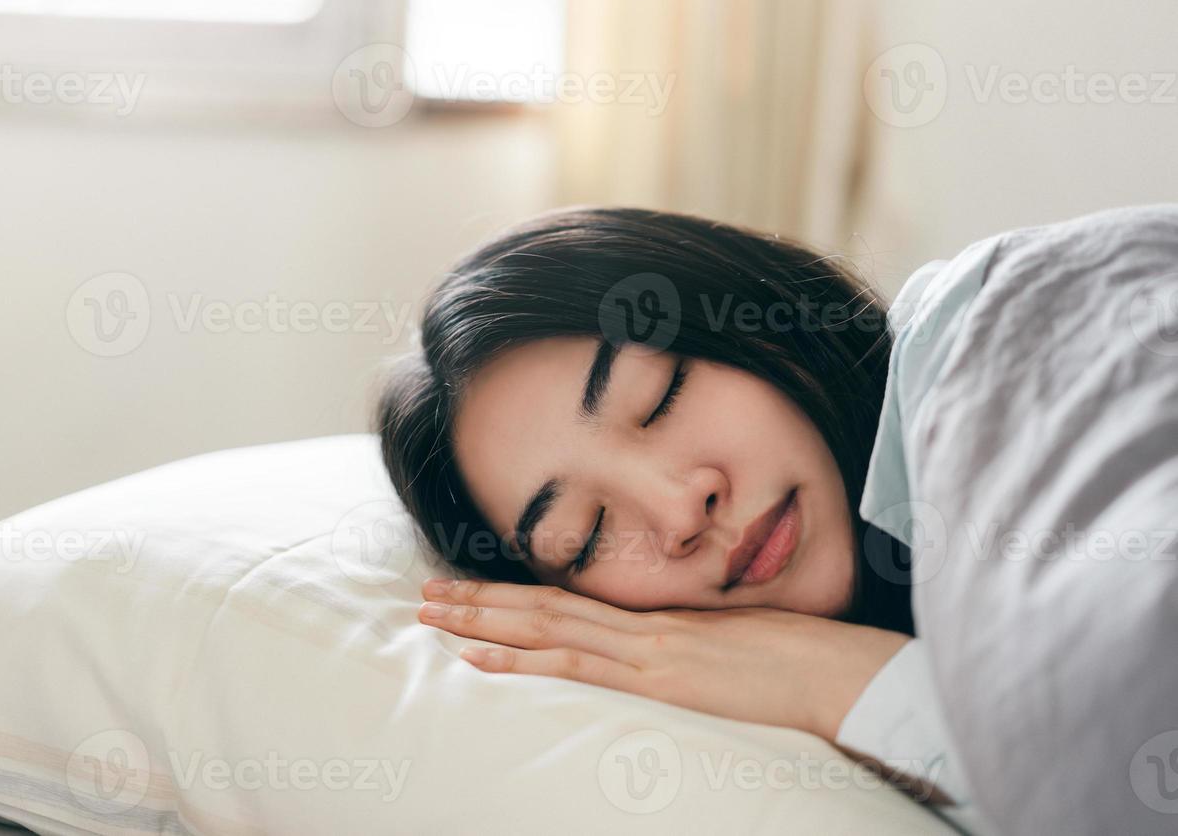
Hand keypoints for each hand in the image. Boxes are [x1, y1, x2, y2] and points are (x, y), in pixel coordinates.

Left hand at [417, 578, 909, 740]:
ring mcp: (646, 647)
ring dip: (482, 620)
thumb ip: (692, 648)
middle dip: (477, 600)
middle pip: (542, 605)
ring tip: (430, 615)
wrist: (842, 671)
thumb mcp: (735, 650)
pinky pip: (576, 664)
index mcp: (657, 618)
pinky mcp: (658, 675)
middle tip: (423, 594)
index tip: (468, 590)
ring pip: (546, 625)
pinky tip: (478, 658)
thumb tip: (668, 658)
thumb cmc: (802, 664)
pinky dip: (522, 659)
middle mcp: (642, 624)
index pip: (569, 602)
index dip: (514, 594)